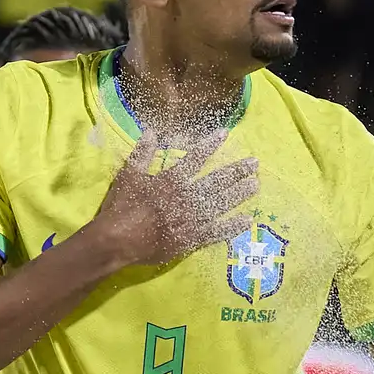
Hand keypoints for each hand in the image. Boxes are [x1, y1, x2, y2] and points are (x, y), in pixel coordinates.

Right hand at [92, 128, 257, 265]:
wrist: (118, 242)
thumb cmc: (121, 208)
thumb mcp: (127, 176)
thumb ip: (142, 154)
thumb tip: (152, 132)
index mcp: (172, 180)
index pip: (196, 158)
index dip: (211, 145)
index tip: (226, 134)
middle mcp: (187, 198)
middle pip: (217, 181)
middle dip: (237, 171)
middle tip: (254, 163)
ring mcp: (193, 220)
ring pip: (222, 204)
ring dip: (239, 193)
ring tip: (255, 184)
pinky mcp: (193, 240)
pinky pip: (217, 232)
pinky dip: (233, 226)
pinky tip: (247, 220)